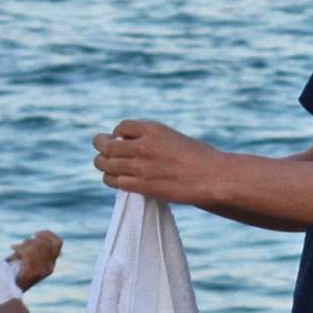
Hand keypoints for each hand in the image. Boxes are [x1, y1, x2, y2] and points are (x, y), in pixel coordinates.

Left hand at [9, 229, 62, 289]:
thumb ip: (34, 251)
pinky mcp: (33, 272)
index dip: (48, 234)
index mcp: (51, 264)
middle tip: (22, 243)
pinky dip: (18, 249)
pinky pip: (28, 253)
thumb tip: (37, 236)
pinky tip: (12, 250)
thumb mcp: (28, 261)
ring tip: (14, 248)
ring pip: (36, 247)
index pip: (58, 243)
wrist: (9, 292)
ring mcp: (43, 270)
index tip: (35, 233)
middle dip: (31, 241)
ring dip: (23, 245)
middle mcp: (50, 267)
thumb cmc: (15, 274)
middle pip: (45, 243)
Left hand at [92, 120, 222, 203]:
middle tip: (100, 149)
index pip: (122, 126)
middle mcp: (144, 146)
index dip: (117, 133)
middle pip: (108, 145)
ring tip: (103, 164)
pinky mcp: (143, 185)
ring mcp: (142, 167)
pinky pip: (116, 182)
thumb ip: (152, 139)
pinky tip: (114, 179)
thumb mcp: (173, 138)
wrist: (212, 177)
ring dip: (102, 163)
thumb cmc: (199, 158)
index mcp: (154, 129)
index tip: (119, 138)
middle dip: (101, 146)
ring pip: (108, 164)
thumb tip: (132, 144)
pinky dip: (111, 179)